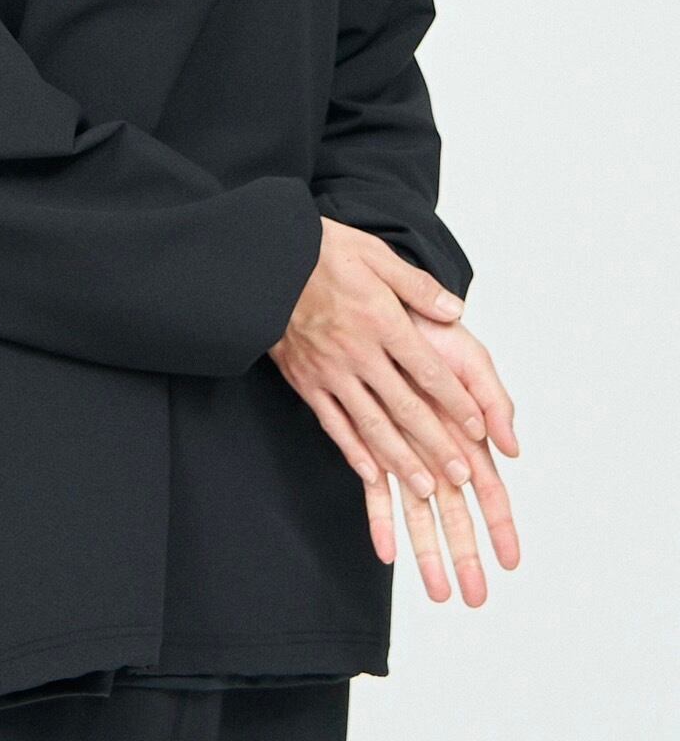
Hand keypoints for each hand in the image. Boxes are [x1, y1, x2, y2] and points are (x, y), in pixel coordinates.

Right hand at [269, 218, 487, 500]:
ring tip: (425, 487)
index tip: (478, 427)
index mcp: (380, 320)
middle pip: (404, 406)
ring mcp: (328, 371)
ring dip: (400, 459)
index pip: (427, 369)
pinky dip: (353, 451)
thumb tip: (455, 311)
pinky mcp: (304, 381)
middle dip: (435, 444)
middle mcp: (357, 352)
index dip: (456, 401)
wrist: (262, 262)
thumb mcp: (375, 255)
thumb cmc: (320, 253)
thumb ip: (416, 286)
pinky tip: (372, 474)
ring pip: (370, 424)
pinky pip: (332, 423)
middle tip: (462, 475)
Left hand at [363, 312, 520, 603]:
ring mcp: (404, 453)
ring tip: (439, 594)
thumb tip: (511, 447)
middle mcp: (436, 452)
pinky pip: (375, 491)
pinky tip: (386, 554)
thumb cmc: (432, 334)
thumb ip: (493, 399)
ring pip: (418, 514)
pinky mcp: (371, 445)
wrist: (379, 312)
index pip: (490, 491)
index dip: (501, 527)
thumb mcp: (471, 359)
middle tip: (475, 598)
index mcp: (467, 435)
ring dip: (428, 553)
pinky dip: (381, 523)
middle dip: (466, 557)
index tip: (511, 563)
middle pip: (455, 515)